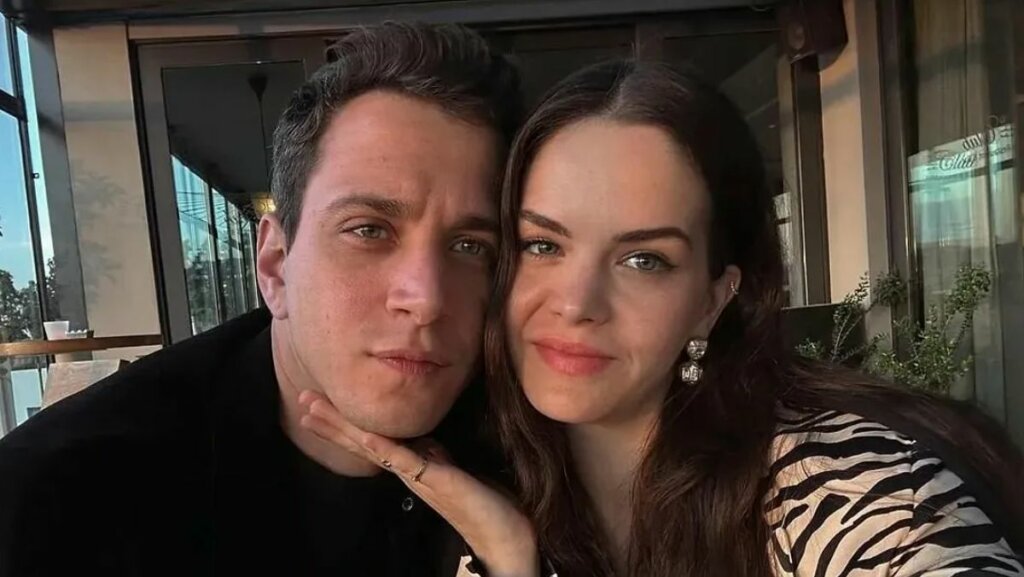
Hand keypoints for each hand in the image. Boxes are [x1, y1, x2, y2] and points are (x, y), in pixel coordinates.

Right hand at [298, 390, 538, 576]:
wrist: (506, 536)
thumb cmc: (485, 503)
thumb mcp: (454, 468)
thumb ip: (434, 454)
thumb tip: (421, 437)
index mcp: (412, 466)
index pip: (372, 439)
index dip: (346, 423)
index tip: (320, 404)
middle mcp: (407, 472)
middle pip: (362, 442)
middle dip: (333, 422)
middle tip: (303, 401)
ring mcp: (417, 476)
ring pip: (373, 447)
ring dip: (344, 429)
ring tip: (315, 411)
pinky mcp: (435, 479)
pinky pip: (404, 461)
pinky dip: (383, 447)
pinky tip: (364, 436)